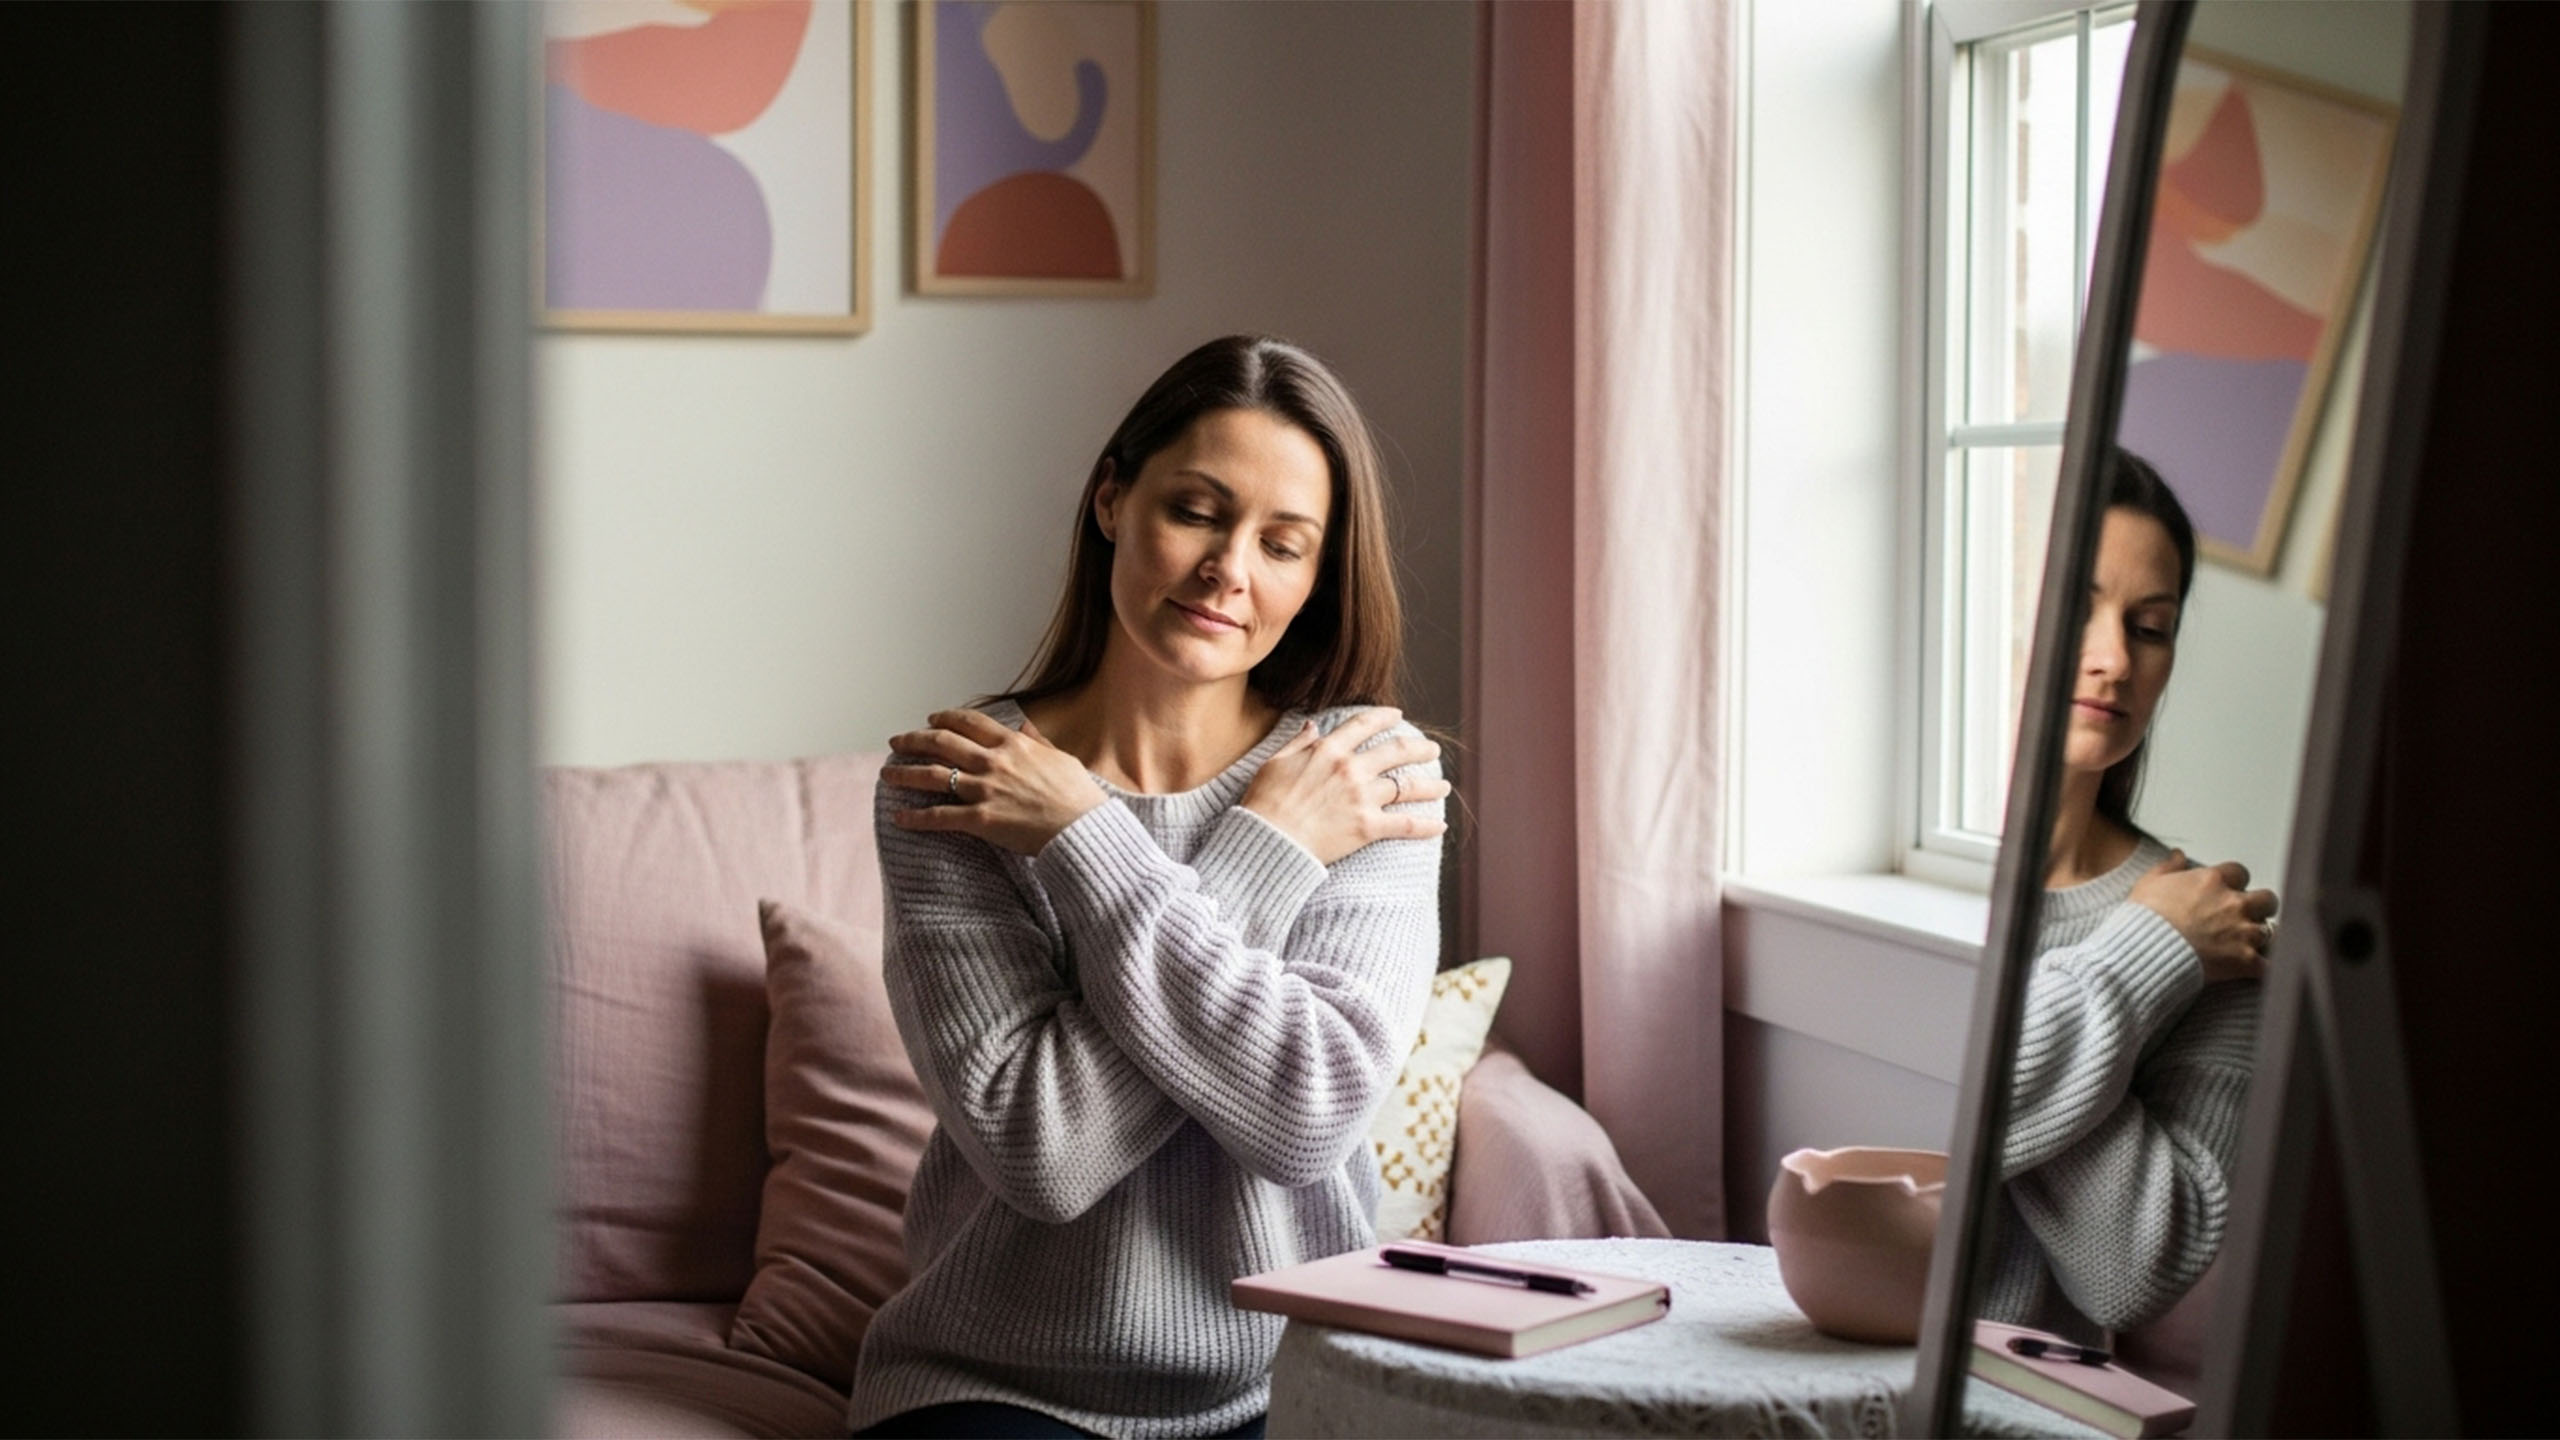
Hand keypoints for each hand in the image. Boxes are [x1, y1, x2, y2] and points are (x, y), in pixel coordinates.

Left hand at [883, 710, 1106, 855]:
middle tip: (896, 742)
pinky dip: (915, 818)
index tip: (931, 720)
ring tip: (887, 774)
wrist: (1082, 828)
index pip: (969, 723)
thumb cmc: (1078, 796)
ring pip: (933, 775)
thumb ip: (1038, 741)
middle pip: (942, 743)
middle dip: (913, 740)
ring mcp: (985, 790)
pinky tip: (899, 818)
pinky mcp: (980, 820)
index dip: (945, 719)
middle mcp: (994, 762)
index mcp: (1013, 744)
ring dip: (905, 773)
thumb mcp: (1061, 758)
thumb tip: (1026, 725)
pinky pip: (939, 816)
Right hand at [1238, 707, 1450, 865]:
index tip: (1398, 716)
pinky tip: (1440, 825)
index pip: (1364, 725)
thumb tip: (1312, 726)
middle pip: (1395, 751)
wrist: (1268, 840)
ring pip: (1407, 787)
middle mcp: (1351, 769)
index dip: (1384, 717)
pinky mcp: (1368, 827)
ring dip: (1430, 785)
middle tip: (1432, 750)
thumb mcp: (1274, 763)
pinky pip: (1406, 824)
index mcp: (1328, 750)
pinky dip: (1426, 826)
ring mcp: (1362, 798)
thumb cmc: (1264, 803)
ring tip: (1444, 785)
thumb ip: (1298, 743)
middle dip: (1419, 748)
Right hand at [2128, 849, 2278, 983]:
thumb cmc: (2144, 919)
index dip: (2234, 883)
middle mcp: (2234, 903)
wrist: (2143, 952)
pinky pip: (2268, 965)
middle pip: (2267, 899)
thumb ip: (2168, 867)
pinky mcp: (2245, 961)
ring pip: (2272, 931)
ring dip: (2262, 938)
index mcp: (2213, 880)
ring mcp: (2243, 932)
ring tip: (2250, 944)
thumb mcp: (2149, 883)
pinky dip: (2264, 969)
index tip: (2227, 892)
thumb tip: (2178, 855)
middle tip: (2246, 917)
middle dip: (2259, 907)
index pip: (2240, 872)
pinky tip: (2257, 970)